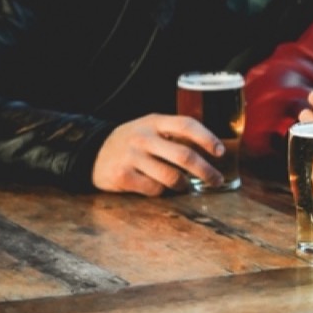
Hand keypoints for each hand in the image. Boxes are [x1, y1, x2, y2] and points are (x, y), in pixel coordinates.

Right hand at [91, 114, 222, 195]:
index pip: (186, 125)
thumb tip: (214, 150)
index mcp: (154, 121)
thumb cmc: (134, 142)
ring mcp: (131, 156)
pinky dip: (161, 191)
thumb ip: (176, 135)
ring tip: (185, 185)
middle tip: (217, 180)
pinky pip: (154, 189)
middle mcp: (143, 137)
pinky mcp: (122, 176)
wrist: (92, 151)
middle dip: (206, 171)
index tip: (220, 152)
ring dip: (184, 185)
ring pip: (171, 177)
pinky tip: (158, 186)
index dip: (207, 138)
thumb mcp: (152, 128)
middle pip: (184, 156)